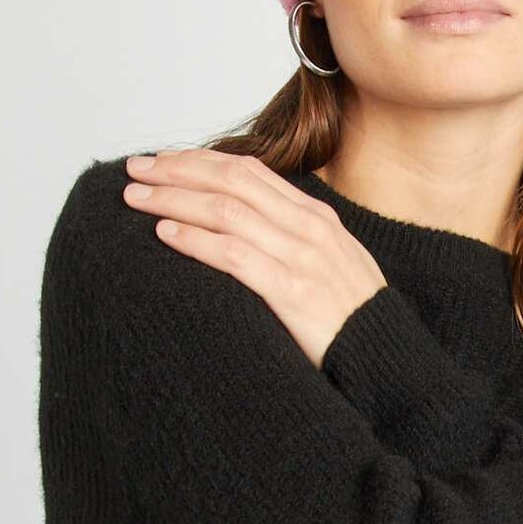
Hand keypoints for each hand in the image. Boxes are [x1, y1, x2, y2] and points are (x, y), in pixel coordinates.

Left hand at [120, 148, 386, 367]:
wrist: (389, 363)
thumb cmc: (352, 324)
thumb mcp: (329, 268)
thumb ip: (292, 244)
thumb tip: (246, 233)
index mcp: (315, 217)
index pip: (249, 171)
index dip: (200, 160)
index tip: (162, 161)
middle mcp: (309, 228)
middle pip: (231, 180)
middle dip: (176, 171)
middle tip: (133, 170)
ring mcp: (302, 257)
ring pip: (226, 211)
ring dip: (174, 200)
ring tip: (135, 200)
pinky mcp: (293, 291)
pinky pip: (234, 255)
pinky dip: (195, 240)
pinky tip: (165, 234)